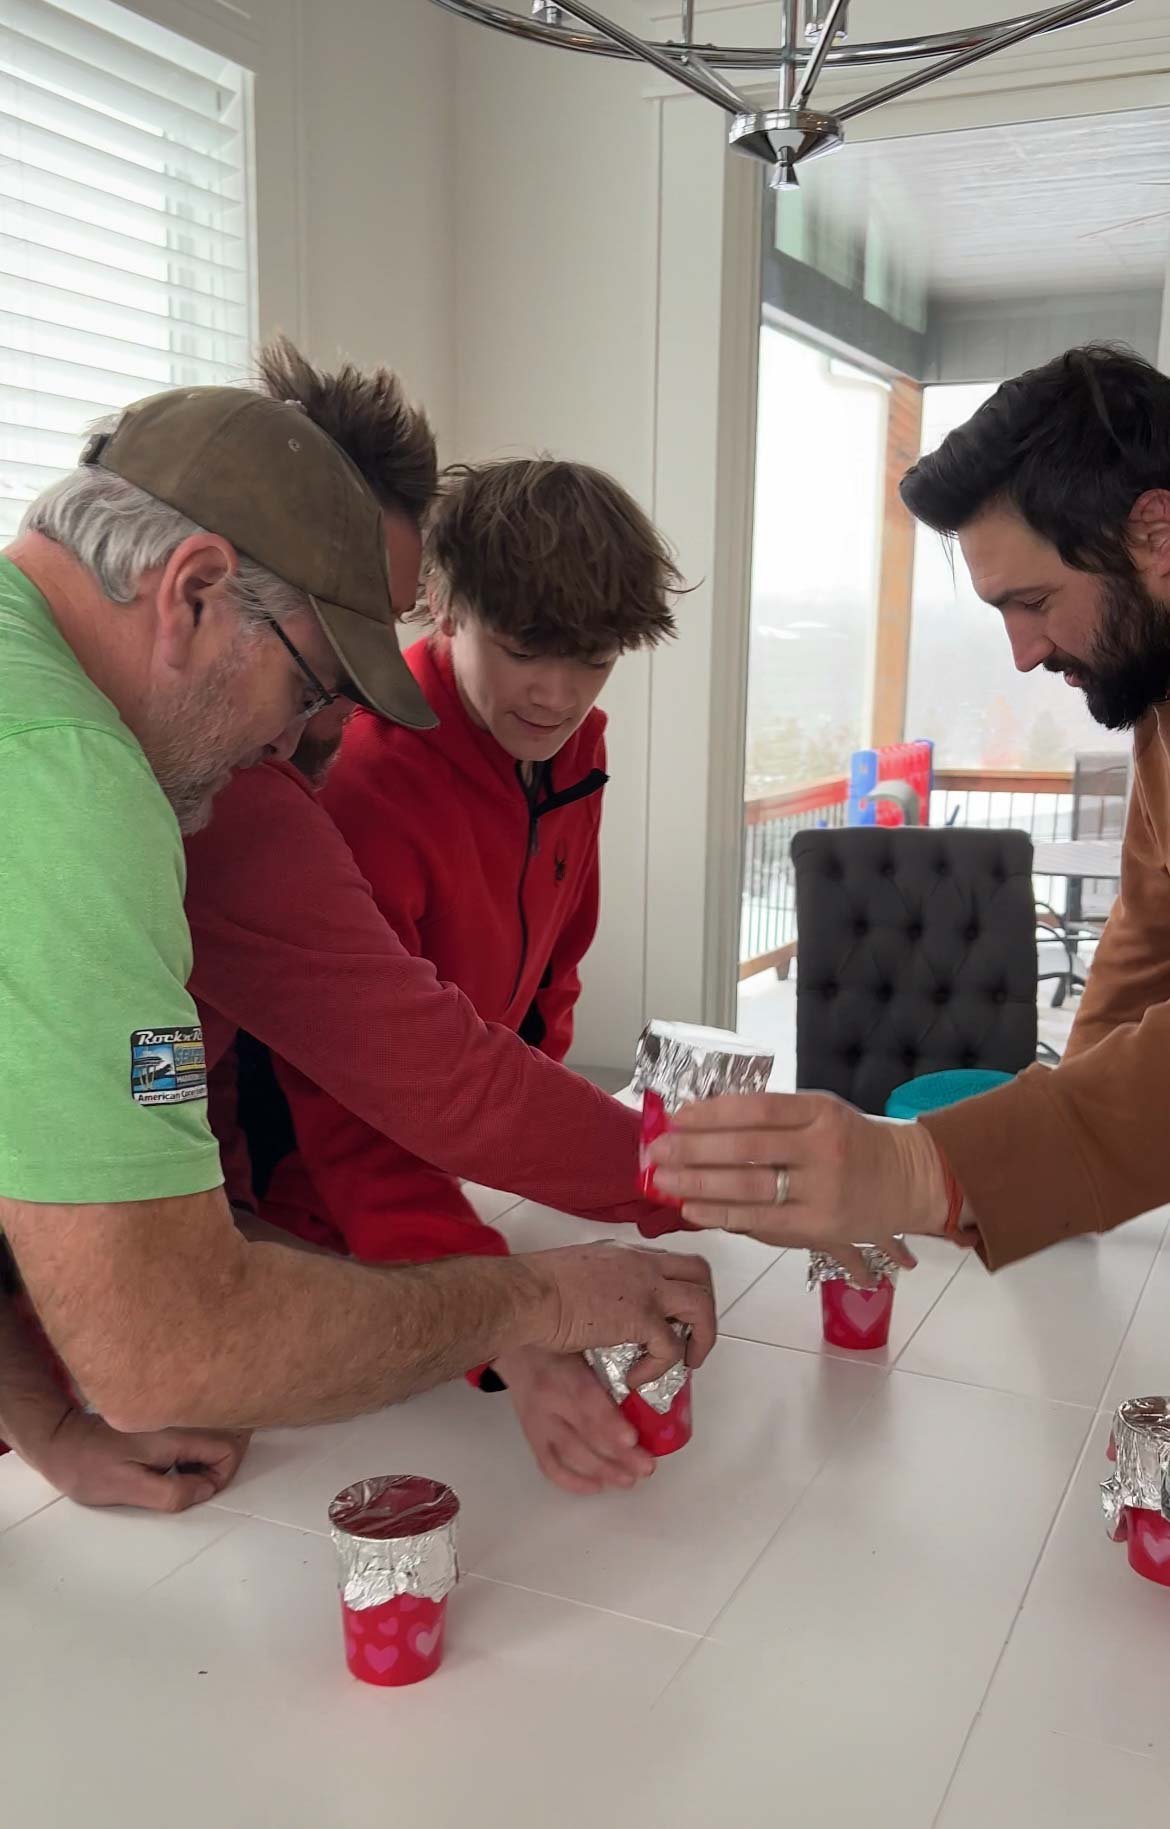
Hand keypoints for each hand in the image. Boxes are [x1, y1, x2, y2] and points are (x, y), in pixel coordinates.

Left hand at [28, 1407, 250, 1511]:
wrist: (60, 1440)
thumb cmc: (89, 1467)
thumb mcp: (128, 1489)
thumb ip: (172, 1492)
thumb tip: (206, 1489)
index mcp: (176, 1433)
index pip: (229, 1447)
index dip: (221, 1475)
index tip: (196, 1489)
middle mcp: (180, 1416)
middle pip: (229, 1433)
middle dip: (220, 1463)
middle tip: (190, 1481)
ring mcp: (172, 1413)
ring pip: (214, 1430)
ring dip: (206, 1457)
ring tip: (177, 1473)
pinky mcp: (163, 1415)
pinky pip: (197, 1428)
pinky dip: (194, 1448)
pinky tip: (170, 1461)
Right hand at [494, 1346, 655, 1495]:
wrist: (515, 1347)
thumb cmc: (559, 1343)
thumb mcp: (584, 1342)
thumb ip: (610, 1362)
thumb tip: (650, 1384)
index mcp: (564, 1372)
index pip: (586, 1400)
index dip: (609, 1423)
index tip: (633, 1440)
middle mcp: (548, 1400)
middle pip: (583, 1433)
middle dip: (617, 1455)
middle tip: (646, 1467)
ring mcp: (537, 1422)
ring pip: (569, 1453)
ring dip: (601, 1471)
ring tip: (629, 1480)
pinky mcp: (531, 1436)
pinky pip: (548, 1465)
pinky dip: (572, 1481)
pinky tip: (596, 1487)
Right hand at [522, 1242, 715, 1383]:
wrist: (528, 1293)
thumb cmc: (537, 1285)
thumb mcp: (580, 1270)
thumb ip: (603, 1281)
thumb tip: (606, 1304)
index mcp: (627, 1254)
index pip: (672, 1262)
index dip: (680, 1289)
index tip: (673, 1317)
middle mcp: (644, 1265)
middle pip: (700, 1274)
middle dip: (704, 1308)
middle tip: (691, 1339)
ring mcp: (646, 1289)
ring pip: (701, 1305)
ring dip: (700, 1337)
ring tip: (684, 1363)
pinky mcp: (641, 1318)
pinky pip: (670, 1346)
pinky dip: (659, 1368)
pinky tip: (637, 1378)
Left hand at [647, 1093, 947, 1283]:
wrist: (907, 1180)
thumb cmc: (850, 1143)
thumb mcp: (820, 1113)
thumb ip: (771, 1118)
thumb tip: (700, 1124)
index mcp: (820, 1111)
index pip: (757, 1109)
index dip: (711, 1113)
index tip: (675, 1118)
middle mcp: (823, 1148)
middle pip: (747, 1149)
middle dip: (693, 1150)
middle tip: (655, 1151)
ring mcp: (824, 1190)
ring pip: (750, 1188)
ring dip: (699, 1183)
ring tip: (663, 1179)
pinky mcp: (821, 1226)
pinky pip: (761, 1220)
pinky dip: (721, 1214)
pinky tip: (693, 1208)